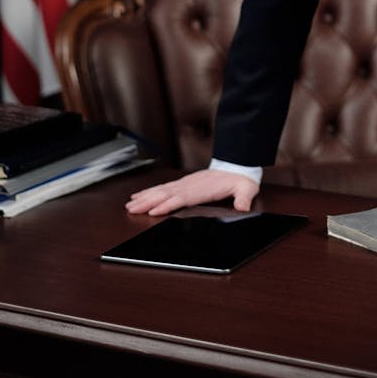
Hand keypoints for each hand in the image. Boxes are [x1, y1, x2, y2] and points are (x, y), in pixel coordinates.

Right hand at [125, 169, 259, 216]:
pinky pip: (164, 188)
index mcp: (202, 188)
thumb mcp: (246, 189)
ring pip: (161, 190)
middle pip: (166, 194)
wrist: (237, 166)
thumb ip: (243, 198)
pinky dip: (151, 192)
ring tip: (130, 204)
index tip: (153, 211)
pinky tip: (142, 196)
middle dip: (148, 201)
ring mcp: (185, 183)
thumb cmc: (240, 179)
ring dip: (145, 197)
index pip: (181, 197)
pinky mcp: (183, 184)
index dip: (167, 204)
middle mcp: (190, 185)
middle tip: (132, 208)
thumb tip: (243, 206)